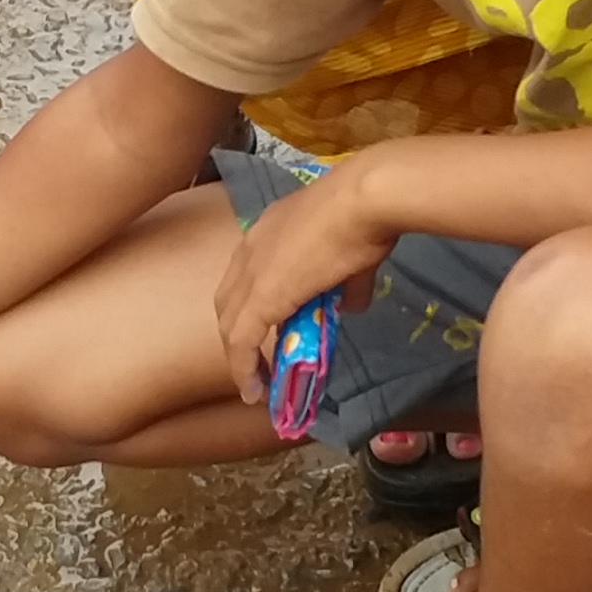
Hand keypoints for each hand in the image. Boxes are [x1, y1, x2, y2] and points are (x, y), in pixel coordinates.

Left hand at [210, 169, 396, 402]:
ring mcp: (251, 273)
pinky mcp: (260, 297)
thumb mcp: (353, 256)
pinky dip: (245, 368)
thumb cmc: (362, 216)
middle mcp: (249, 249)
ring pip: (230, 324)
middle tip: (255, 363)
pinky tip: (254, 390)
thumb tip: (351, 307)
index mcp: (268, 233)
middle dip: (238, 336)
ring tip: (255, 384)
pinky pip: (242, 341)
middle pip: (228, 302)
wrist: (362, 201)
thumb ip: (347, 286)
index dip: (250, 309)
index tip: (263, 333)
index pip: (245, 277)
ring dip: (240, 357)